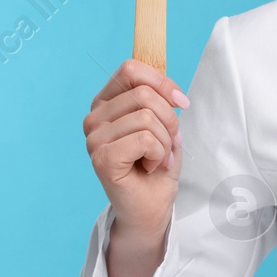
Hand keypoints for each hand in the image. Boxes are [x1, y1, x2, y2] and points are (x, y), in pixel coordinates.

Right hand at [83, 58, 189, 242]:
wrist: (151, 207)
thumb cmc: (156, 164)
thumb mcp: (163, 123)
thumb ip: (159, 97)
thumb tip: (168, 84)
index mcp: (105, 103)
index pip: (130, 69)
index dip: (162, 82)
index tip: (181, 102)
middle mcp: (94, 118)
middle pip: (144, 94)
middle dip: (169, 120)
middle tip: (168, 144)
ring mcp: (94, 139)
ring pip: (147, 117)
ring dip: (165, 141)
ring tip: (156, 158)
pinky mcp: (102, 158)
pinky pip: (145, 139)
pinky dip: (158, 154)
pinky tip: (149, 167)